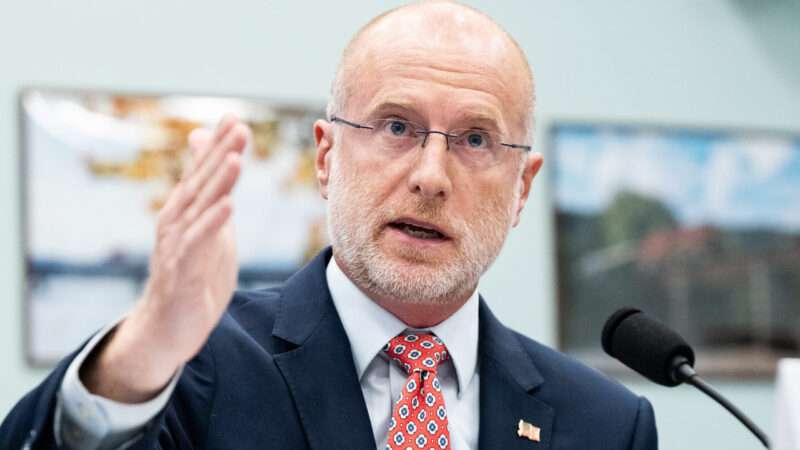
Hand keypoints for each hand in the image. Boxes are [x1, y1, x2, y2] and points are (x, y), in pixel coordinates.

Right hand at [81, 115, 248, 402]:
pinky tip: (228, 206)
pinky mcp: (184, 271)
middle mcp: (177, 222)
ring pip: (199, 208)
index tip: (235, 118)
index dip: (218, 145)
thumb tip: (218, 161)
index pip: (203, 173)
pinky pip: (199, 243)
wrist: (168, 327)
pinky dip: (212, 223)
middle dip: (220, 153)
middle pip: (201, 182)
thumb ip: (212, 194)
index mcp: (185, 211)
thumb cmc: (192, 273)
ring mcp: (178, 245)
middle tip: (238, 126)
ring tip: (235, 157)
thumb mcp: (207, 228)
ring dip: (217, 181)